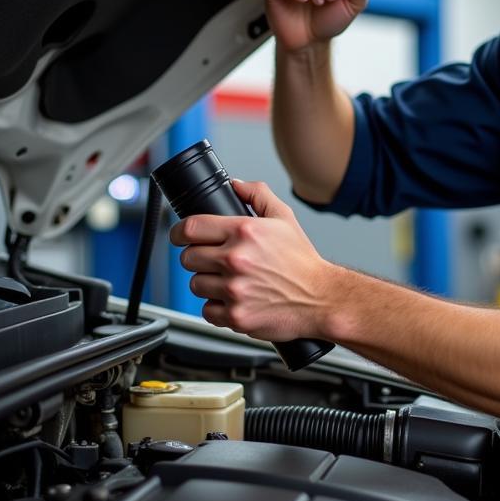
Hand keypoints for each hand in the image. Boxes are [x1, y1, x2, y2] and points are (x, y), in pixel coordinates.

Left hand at [170, 180, 335, 340]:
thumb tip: (235, 184)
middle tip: (214, 260)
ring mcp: (234, 289)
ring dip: (207, 282)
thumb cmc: (302, 261)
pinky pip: (207, 310)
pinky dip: (216, 307)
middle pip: (188, 257)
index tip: (181, 236)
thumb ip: (258, 195)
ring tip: (228, 280)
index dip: (179, 232)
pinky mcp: (236, 316)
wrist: (320, 298)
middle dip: (197, 257)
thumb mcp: (285, 218)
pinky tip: (233, 299)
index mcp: (245, 231)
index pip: (191, 227)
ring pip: (195, 284)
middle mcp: (236, 259)